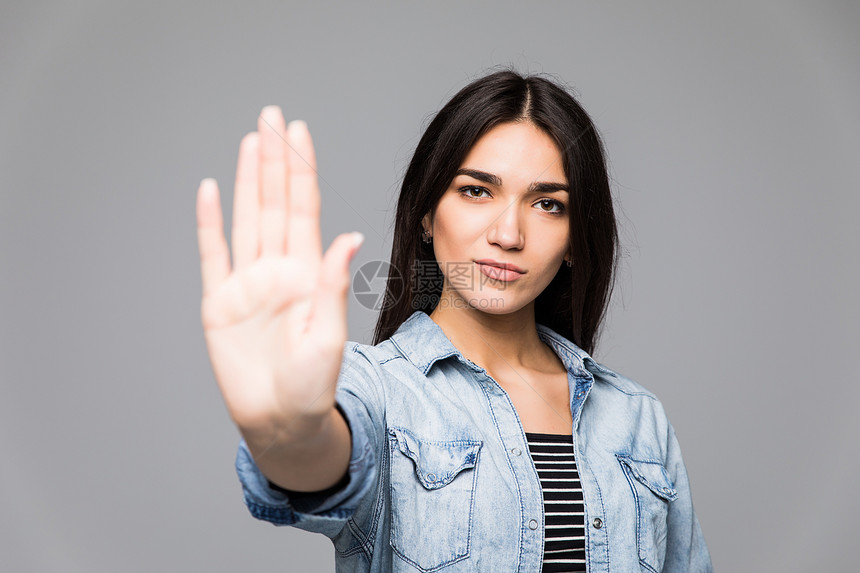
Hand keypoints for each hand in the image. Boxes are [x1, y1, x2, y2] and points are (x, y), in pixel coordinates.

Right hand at [196, 106, 363, 440]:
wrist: (282, 420)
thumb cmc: (312, 384)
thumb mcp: (328, 334)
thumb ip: (331, 282)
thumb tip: (347, 236)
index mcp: (307, 272)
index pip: (304, 208)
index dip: (301, 169)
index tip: (300, 131)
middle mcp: (277, 269)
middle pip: (274, 202)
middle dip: (274, 159)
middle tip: (273, 116)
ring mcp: (247, 283)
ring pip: (246, 218)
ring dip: (246, 180)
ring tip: (251, 141)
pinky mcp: (220, 303)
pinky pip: (212, 255)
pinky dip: (209, 223)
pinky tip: (209, 190)